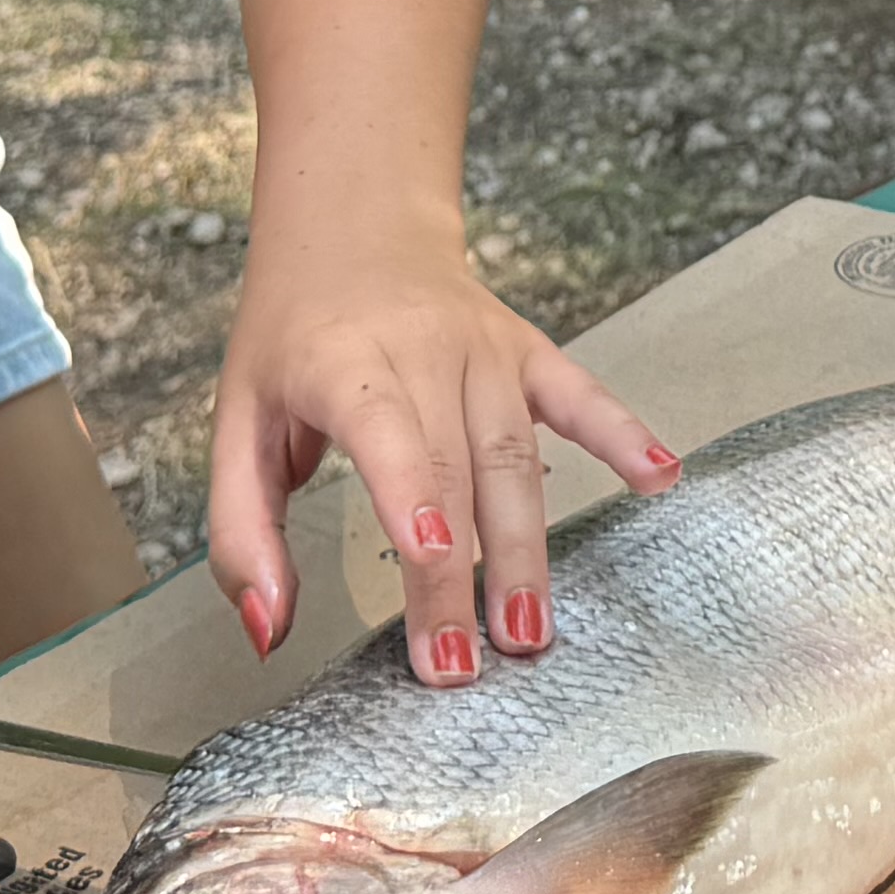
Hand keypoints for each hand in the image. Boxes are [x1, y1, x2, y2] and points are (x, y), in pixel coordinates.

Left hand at [213, 207, 673, 680]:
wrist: (352, 229)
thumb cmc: (292, 340)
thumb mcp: (235, 425)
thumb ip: (240, 534)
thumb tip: (265, 628)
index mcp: (342, 361)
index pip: (384, 429)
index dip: (410, 490)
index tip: (431, 553)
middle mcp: (422, 348)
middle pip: (452, 469)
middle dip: (461, 574)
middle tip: (465, 664)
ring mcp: (485, 348)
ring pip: (514, 454)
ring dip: (526, 549)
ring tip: (529, 633)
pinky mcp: (527, 351)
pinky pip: (581, 395)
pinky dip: (623, 434)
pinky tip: (658, 477)